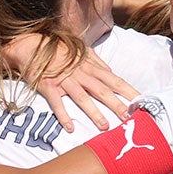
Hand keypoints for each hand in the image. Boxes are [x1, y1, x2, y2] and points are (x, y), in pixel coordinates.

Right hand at [4, 36, 139, 131]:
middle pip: (102, 90)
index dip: (128, 90)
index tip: (142, 101)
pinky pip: (57, 102)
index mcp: (90, 66)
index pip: (114, 80)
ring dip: (94, 112)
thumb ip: (97, 62)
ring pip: (82, 98)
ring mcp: (64, 80)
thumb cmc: (58, 50)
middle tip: (130, 118)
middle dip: (117, 104)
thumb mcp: (80, 51)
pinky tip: (70, 128)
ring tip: (105, 126)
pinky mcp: (48, 86)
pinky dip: (63, 115)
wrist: (30, 45)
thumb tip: (111, 72)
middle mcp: (80, 73)